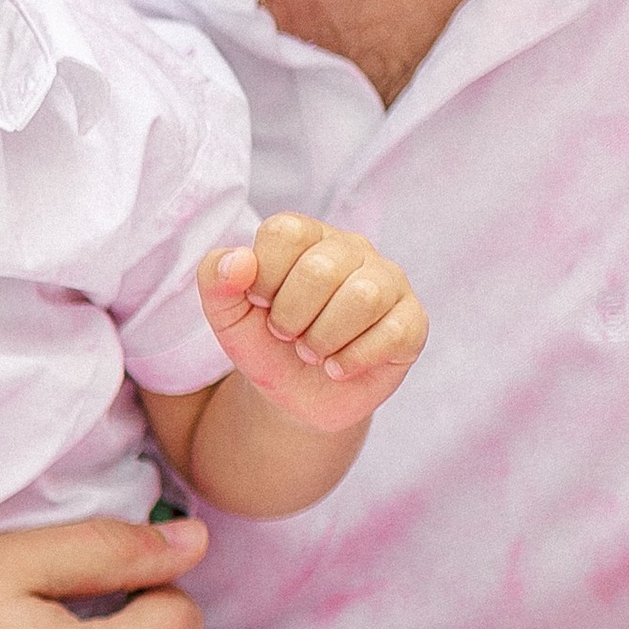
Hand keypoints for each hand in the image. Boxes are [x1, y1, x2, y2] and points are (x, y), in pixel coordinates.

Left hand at [200, 215, 426, 432]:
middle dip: (291, 316)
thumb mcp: (228, 317)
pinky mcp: (412, 320)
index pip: (285, 232)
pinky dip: (352, 360)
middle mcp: (352, 249)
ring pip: (363, 297)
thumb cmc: (266, 345)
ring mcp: (389, 281)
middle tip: (288, 335)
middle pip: (322, 268)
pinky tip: (338, 368)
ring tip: (313, 351)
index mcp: (307, 236)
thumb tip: (237, 260)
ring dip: (323, 338)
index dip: (264, 278)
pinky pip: (392, 333)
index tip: (260, 305)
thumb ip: (216, 281)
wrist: (296, 396)